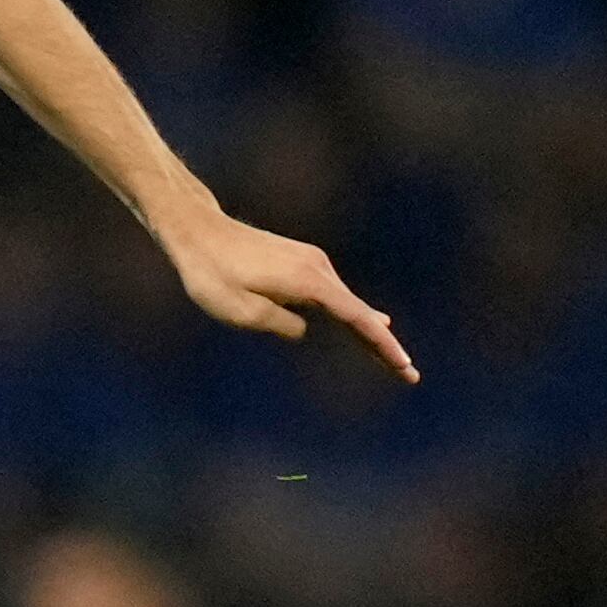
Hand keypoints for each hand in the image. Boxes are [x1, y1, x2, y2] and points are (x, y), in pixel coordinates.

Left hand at [162, 204, 417, 380]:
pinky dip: (352, 315)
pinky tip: (372, 324)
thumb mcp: (239, 311)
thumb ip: (279, 323)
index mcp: (307, 281)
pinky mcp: (301, 262)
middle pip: (359, 312)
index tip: (403, 364)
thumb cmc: (211, 274)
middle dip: (384, 345)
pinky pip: (334, 296)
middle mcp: (317, 268)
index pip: (355, 318)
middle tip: (409, 374)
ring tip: (393, 361)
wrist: (198, 231)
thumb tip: (303, 329)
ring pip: (347, 304)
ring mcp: (311, 262)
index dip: (381, 344)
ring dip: (369, 332)